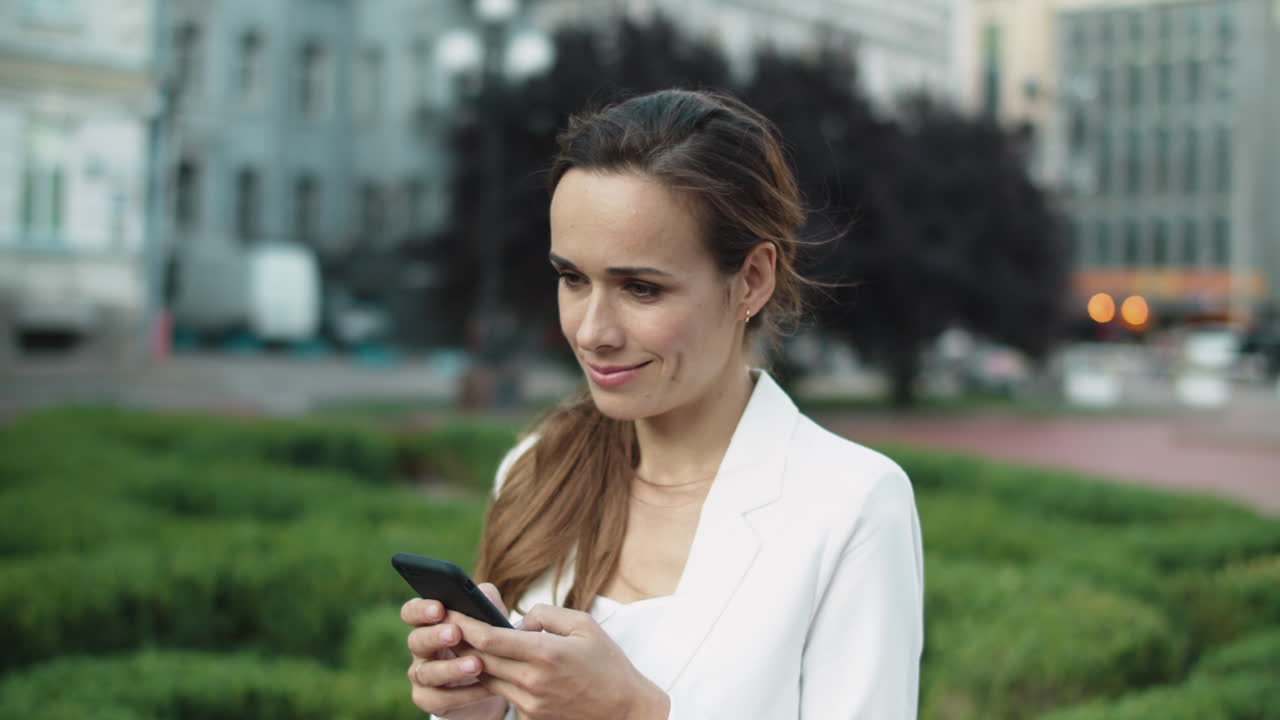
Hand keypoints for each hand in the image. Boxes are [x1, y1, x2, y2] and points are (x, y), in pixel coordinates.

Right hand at [402, 583, 509, 719]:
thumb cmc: (486, 642)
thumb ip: (487, 603)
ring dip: (452, 668)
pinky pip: (440, 699)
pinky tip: (486, 688)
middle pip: (416, 640)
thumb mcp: (491, 620)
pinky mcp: (429, 700)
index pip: (412, 612)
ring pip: (427, 672)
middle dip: (435, 636)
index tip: (439, 608)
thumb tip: (484, 594)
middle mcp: (420, 648)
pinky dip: (465, 694)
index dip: (421, 609)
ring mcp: (422, 675)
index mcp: (429, 623)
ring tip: (477, 664)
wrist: (494, 682)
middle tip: (455, 633)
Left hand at [454, 604, 670, 719]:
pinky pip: (503, 695)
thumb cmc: (607, 664)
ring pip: (486, 679)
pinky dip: (492, 679)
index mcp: (545, 653)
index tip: (452, 611)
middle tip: (444, 624)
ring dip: (471, 661)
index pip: (490, 638)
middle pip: (480, 660)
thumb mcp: (584, 625)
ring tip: (461, 642)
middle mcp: (533, 681)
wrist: (624, 710)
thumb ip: (546, 614)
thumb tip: (517, 619)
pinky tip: (488, 666)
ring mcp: (530, 704)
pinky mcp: (531, 718)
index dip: (465, 624)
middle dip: (459, 641)